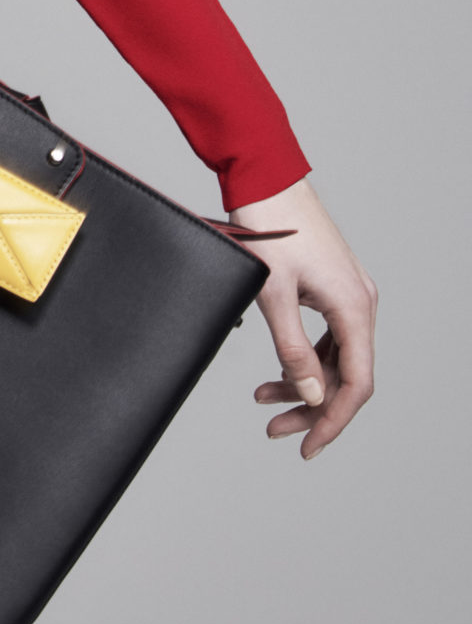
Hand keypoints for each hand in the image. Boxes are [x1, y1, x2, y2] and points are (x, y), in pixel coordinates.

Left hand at [226, 177, 376, 458]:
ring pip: (333, 356)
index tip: (308, 445)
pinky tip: (278, 369)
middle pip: (344, 374)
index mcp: (354, 307)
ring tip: (263, 398)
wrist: (266, 178)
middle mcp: (360, 302)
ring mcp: (347, 293)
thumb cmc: (269, 227)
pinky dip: (301, 356)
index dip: (333, 420)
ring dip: (302, 382)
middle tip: (274, 428)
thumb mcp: (275, 295)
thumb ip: (292, 349)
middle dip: (311, 406)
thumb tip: (311, 396)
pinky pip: (325, 335)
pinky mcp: (330, 285)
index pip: (356, 383)